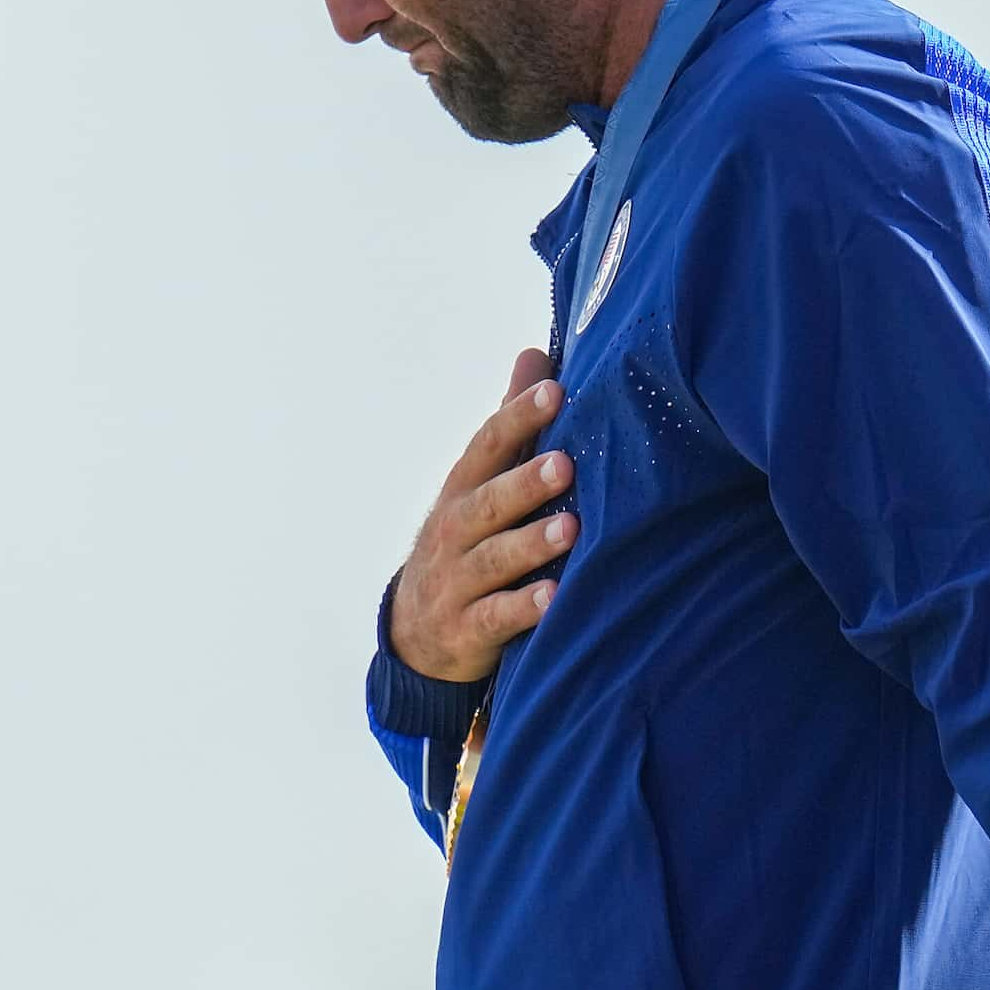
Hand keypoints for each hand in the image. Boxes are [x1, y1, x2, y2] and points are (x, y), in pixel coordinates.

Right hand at [387, 348, 575, 682]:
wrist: (418, 635)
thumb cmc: (466, 541)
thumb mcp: (479, 483)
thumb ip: (511, 426)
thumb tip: (537, 355)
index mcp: (462, 490)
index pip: (487, 446)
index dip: (518, 418)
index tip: (556, 391)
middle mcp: (454, 531)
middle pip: (487, 503)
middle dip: (523, 483)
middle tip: (564, 465)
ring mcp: (456, 582)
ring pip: (493, 559)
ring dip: (530, 544)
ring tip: (571, 529)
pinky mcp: (467, 630)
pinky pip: (495, 618)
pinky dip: (522, 608)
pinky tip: (554, 598)